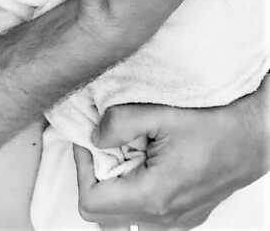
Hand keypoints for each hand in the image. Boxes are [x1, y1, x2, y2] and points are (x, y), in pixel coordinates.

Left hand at [73, 87, 269, 228]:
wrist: (255, 136)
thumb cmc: (213, 123)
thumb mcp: (159, 112)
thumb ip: (118, 123)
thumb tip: (94, 137)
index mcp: (153, 195)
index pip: (91, 203)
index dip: (80, 168)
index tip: (87, 140)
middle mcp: (165, 217)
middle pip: (103, 216)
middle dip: (94, 179)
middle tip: (105, 146)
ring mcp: (178, 221)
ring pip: (125, 217)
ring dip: (115, 187)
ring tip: (126, 152)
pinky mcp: (188, 215)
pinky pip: (147, 214)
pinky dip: (136, 190)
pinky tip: (146, 160)